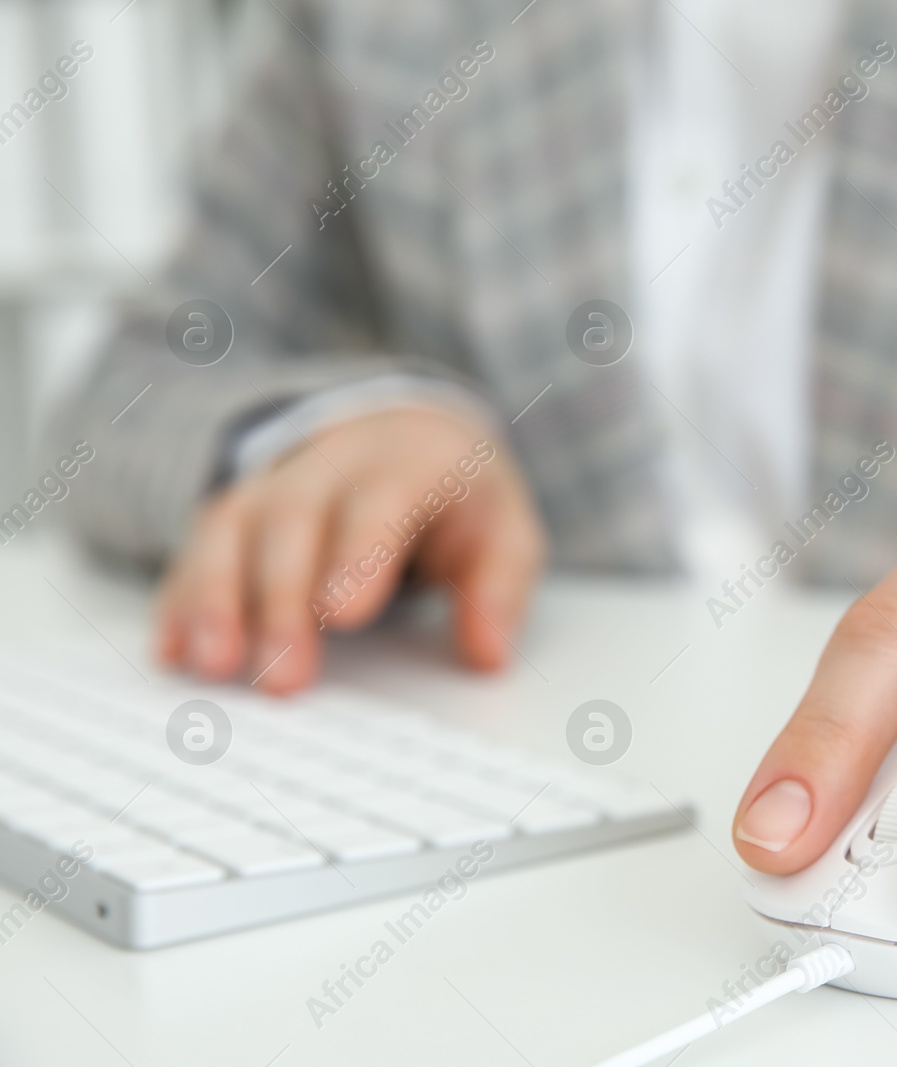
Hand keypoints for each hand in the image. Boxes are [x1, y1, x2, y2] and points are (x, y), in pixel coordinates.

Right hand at [156, 407, 543, 693]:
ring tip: (214, 666)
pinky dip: (182, 601)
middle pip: (293, 523)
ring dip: (216, 599)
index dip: (358, 554)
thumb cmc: (456, 499)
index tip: (343, 614)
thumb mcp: (504, 531)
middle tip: (282, 677)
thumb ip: (500, 588)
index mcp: (406, 464)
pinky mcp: (234, 517)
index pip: (378, 502)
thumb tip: (489, 653)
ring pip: (232, 531)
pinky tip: (172, 652)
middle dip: (281, 601)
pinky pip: (197, 552)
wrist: (404, 435)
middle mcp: (328, 466)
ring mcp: (272, 486)